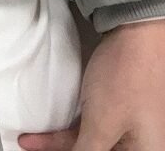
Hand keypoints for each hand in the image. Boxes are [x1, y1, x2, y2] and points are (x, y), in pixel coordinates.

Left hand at [17, 18, 164, 150]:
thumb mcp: (102, 126)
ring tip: (30, 141)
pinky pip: (92, 127)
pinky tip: (47, 133)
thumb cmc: (123, 81)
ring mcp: (129, 126)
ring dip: (59, 142)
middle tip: (30, 145)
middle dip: (60, 150)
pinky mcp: (117, 108)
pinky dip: (69, 130)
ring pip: (90, 142)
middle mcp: (140, 145)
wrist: (135, 32)